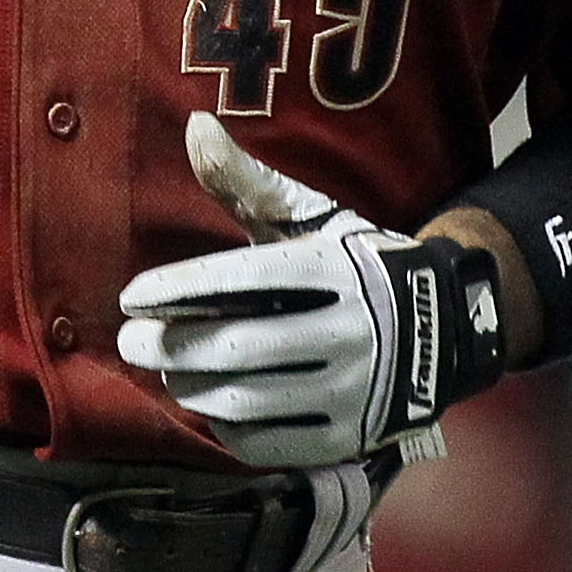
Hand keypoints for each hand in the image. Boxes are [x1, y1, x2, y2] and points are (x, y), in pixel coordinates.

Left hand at [117, 112, 500, 469]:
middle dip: (170, 344)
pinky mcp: (346, 438)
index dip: (177, 289)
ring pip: (245, 401)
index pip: (240, 280)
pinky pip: (266, 445)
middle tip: (132, 340)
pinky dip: (226, 428)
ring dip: (190, 386)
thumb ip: (247, 180)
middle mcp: (347, 332)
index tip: (131, 295)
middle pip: (236, 347)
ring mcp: (350, 392)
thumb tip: (193, 125)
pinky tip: (210, 405)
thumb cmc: (355, 264)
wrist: (440, 327)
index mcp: (334, 270)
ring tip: (170, 368)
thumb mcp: (310, 217)